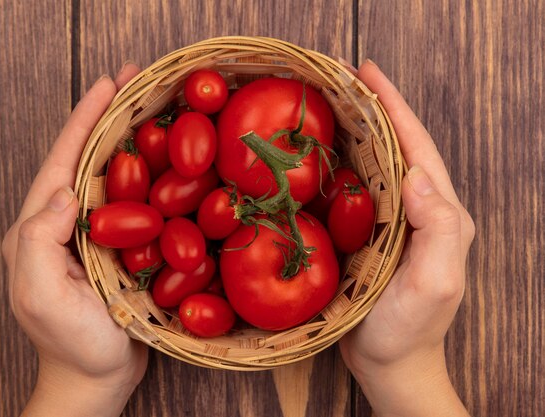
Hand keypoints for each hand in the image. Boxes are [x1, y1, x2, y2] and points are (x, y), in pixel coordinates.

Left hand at [2, 63, 146, 416]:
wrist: (96, 378)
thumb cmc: (70, 342)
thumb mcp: (39, 296)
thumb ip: (37, 241)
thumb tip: (61, 192)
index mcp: (41, 226)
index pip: (64, 160)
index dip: (86, 118)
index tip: (109, 83)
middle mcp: (67, 222)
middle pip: (90, 157)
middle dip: (112, 116)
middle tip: (139, 81)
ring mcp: (95, 234)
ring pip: (116, 174)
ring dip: (135, 138)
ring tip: (158, 109)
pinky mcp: (120, 247)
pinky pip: (138, 202)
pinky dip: (154, 175)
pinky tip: (175, 161)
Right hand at [339, 61, 474, 415]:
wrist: (390, 364)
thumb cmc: (410, 328)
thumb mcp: (435, 282)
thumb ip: (439, 229)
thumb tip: (419, 175)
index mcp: (440, 212)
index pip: (417, 147)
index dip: (393, 106)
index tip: (366, 73)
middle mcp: (419, 209)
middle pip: (397, 146)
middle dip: (373, 107)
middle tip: (340, 78)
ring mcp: (393, 221)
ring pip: (375, 163)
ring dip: (354, 129)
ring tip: (327, 103)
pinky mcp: (370, 234)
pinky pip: (355, 189)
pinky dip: (338, 164)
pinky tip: (316, 154)